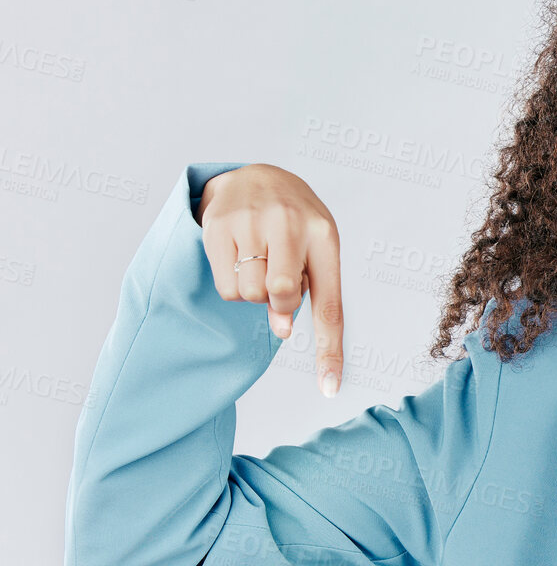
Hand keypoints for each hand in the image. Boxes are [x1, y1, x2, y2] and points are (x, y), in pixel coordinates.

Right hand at [196, 164, 344, 396]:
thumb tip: (281, 331)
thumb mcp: (314, 250)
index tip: (329, 390)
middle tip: (276, 284)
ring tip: (260, 263)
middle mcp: (290, 225)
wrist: (257, 175)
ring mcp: (251, 222)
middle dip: (277, 304)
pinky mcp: (218, 225)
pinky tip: (240, 257)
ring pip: (248, 295)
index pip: (329, 304)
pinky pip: (225, 285)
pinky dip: (233, 285)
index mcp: (325, 237)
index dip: (330, 349)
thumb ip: (306, 291)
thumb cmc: (295, 223)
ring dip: (253, 293)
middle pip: (280, 296)